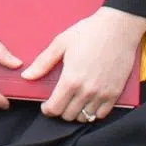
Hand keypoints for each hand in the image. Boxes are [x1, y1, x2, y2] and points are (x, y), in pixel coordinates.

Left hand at [26, 6, 145, 122]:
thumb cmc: (88, 32)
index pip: (55, 108)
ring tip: (73, 100)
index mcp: (71, 79)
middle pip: (68, 116)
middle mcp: (86, 91)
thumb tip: (27, 76)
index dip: (47, 109)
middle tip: (59, 100)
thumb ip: (43, 62)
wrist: (118, 28)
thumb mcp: (61, 43)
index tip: (46, 105)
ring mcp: (102, 93)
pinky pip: (102, 114)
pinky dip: (93, 112)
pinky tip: (89, 101)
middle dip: (60, 110)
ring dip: (77, 112)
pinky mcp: (115, 93)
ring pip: (85, 117)